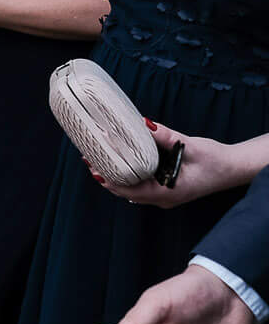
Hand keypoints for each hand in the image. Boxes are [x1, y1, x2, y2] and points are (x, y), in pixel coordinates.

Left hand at [97, 123, 252, 206]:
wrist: (235, 168)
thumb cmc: (216, 160)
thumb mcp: (190, 145)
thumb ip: (166, 136)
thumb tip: (144, 124)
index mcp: (167, 193)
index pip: (128, 190)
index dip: (108, 178)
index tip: (93, 165)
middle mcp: (163, 198)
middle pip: (125, 191)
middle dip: (106, 175)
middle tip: (89, 157)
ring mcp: (164, 196)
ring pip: (132, 189)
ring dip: (115, 175)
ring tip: (98, 158)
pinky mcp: (166, 189)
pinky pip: (141, 185)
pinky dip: (128, 175)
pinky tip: (120, 162)